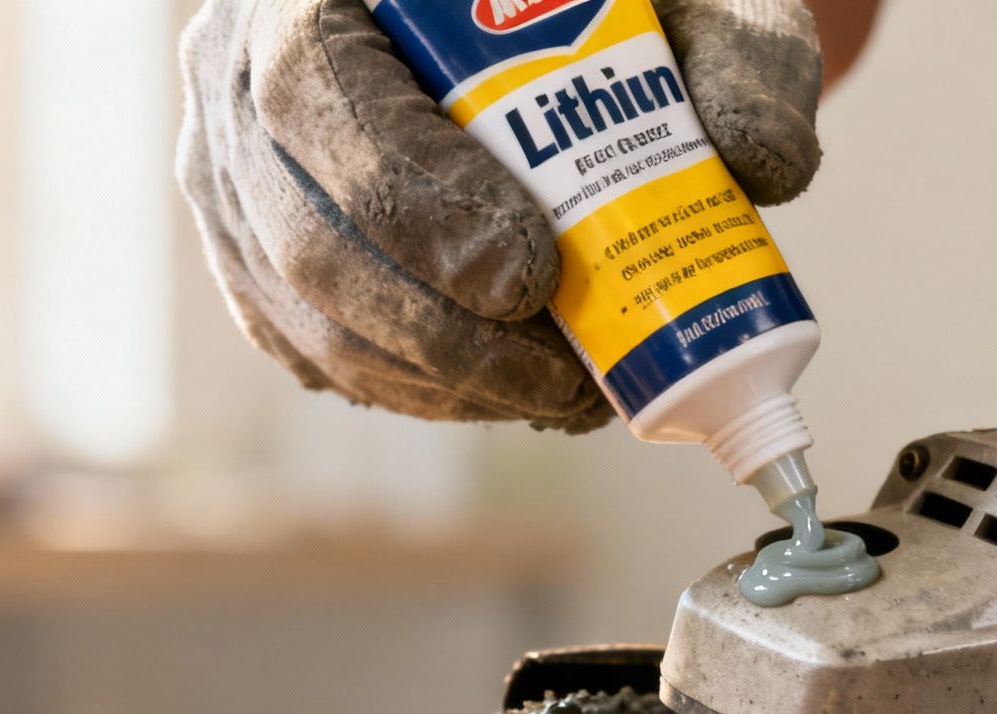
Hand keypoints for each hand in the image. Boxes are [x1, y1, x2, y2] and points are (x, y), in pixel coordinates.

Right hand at [177, 0, 822, 432]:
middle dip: (444, 334)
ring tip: (563, 394)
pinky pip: (318, 356)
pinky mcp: (260, 262)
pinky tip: (512, 389)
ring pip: (311, 322)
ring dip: (443, 385)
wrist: (541, 20)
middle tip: (565, 375)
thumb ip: (744, 53)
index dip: (414, 197)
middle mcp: (242, 78)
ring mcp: (237, 180)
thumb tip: (759, 166)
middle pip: (302, 237)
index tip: (530, 274)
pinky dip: (420, 392)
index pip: (314, 90)